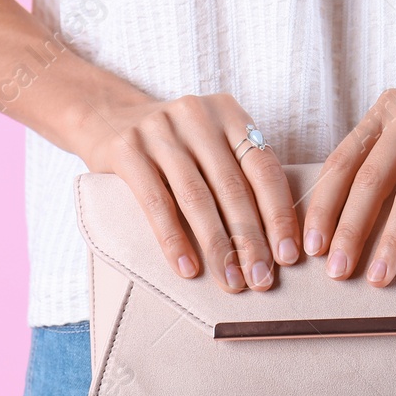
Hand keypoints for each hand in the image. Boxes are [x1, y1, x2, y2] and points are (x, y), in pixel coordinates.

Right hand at [75, 93, 299, 292]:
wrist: (106, 115)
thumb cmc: (174, 143)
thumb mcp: (210, 142)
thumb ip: (239, 173)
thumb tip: (275, 239)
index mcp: (228, 113)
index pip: (264, 168)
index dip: (280, 214)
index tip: (290, 255)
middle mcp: (197, 116)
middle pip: (233, 187)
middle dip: (251, 240)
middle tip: (261, 279)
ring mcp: (160, 130)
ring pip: (197, 198)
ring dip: (217, 246)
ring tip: (231, 281)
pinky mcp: (127, 150)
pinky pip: (155, 202)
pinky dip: (173, 239)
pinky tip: (188, 268)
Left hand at [302, 85, 395, 285]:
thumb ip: (382, 167)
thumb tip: (340, 234)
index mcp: (385, 111)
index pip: (344, 162)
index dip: (325, 206)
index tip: (312, 249)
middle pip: (372, 176)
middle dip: (351, 228)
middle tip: (338, 272)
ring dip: (394, 236)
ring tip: (381, 275)